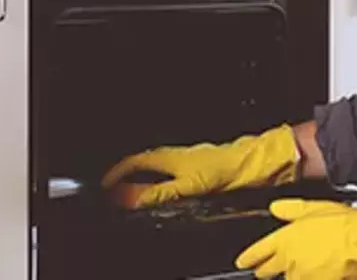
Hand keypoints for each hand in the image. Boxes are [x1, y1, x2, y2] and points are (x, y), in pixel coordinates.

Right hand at [101, 124, 300, 207]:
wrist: (252, 162)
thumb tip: (136, 199)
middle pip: (141, 165)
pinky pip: (168, 174)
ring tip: (132, 194)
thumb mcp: (190, 185)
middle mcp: (174, 156)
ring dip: (141, 181)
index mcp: (169, 156)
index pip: (133, 162)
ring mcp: (185, 161)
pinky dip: (157, 184)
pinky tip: (163, 193)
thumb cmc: (225, 167)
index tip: (104, 185)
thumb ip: (163, 193)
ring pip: (155, 169)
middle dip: (125, 177)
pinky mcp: (196, 168)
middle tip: (115, 192)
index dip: (116, 173)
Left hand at [235, 195, 356, 279]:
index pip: (258, 252)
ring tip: (296, 270)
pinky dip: (310, 277)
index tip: (242, 262)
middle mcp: (290, 259)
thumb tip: (275, 207)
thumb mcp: (310, 208)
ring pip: (291, 278)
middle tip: (260, 271)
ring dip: (292, 274)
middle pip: (270, 270)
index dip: (247, 258)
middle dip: (264, 271)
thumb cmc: (340, 223)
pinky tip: (317, 272)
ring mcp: (304, 274)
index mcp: (284, 239)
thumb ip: (289, 209)